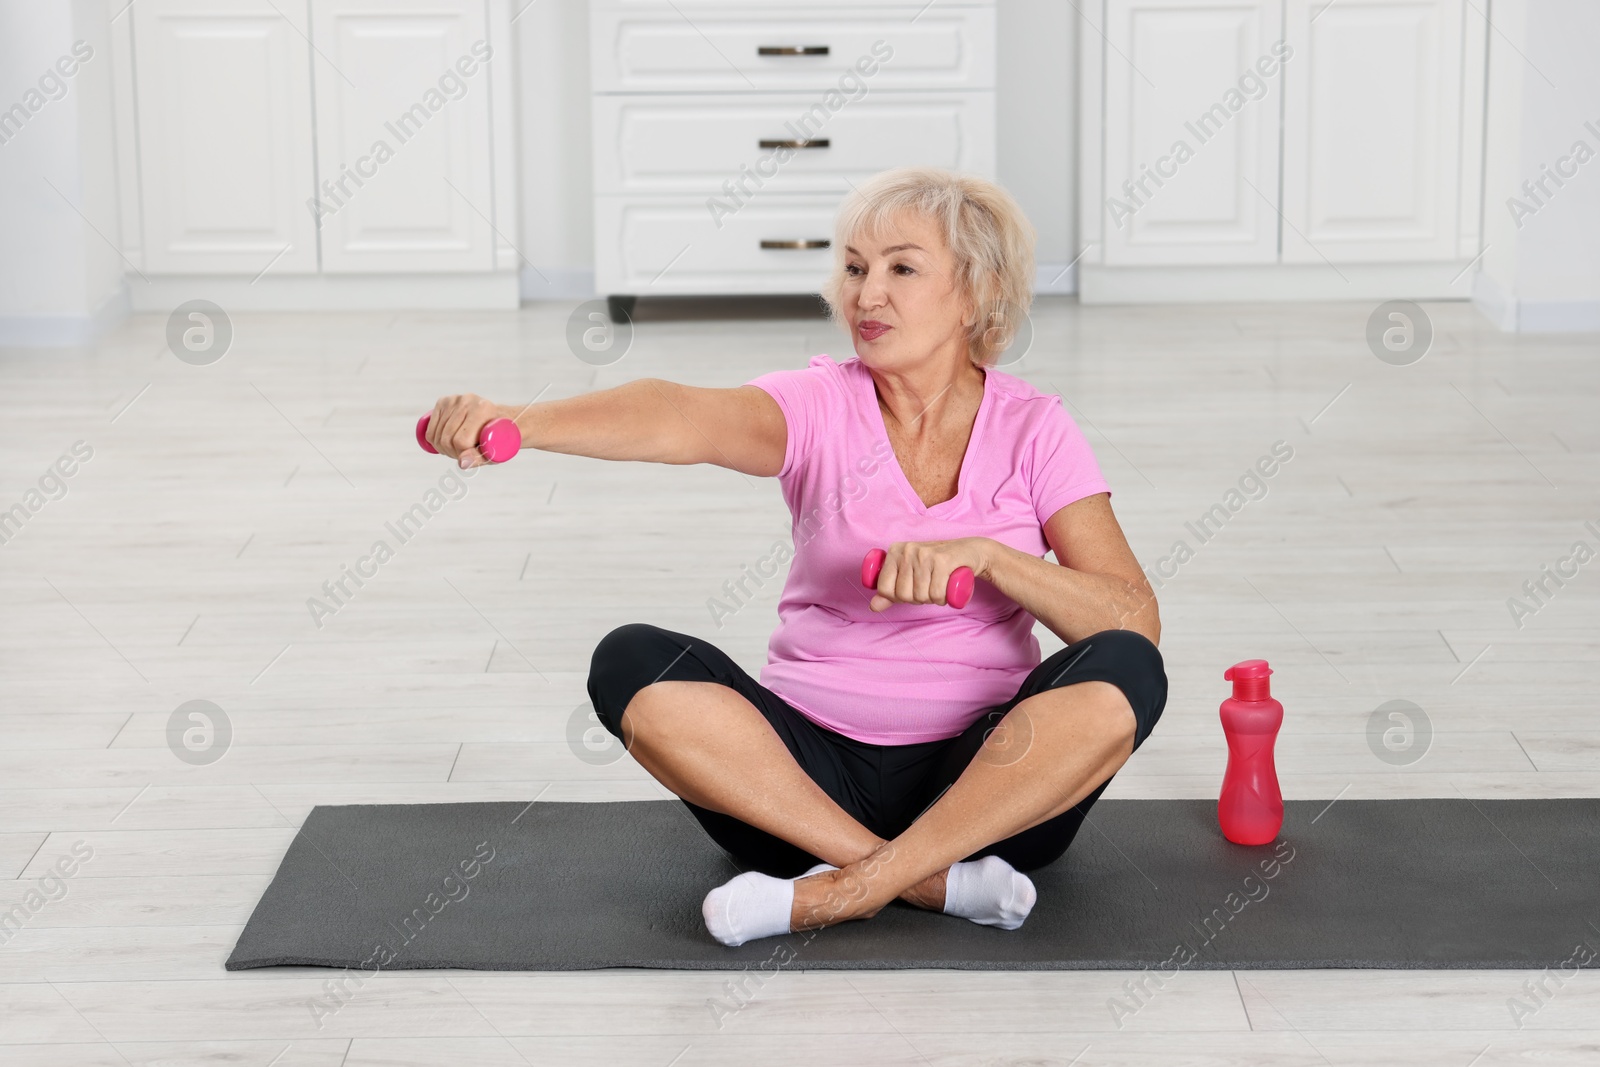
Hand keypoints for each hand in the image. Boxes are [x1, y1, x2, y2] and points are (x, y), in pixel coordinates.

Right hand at [425, 393, 513, 467]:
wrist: (502, 418)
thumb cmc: (498, 438)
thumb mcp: (493, 452)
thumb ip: (478, 458)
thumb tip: (462, 462)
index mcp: (482, 410)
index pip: (461, 441)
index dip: (463, 454)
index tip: (471, 455)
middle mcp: (467, 401)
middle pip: (446, 439)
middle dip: (452, 452)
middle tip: (463, 453)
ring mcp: (454, 400)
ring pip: (436, 436)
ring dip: (444, 448)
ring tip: (458, 447)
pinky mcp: (443, 402)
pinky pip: (430, 430)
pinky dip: (435, 441)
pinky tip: (448, 440)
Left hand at [867, 538, 993, 610]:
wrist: (969, 551)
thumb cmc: (937, 565)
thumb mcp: (911, 575)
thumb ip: (889, 591)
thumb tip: (872, 607)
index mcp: (895, 551)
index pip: (884, 588)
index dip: (898, 597)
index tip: (911, 590)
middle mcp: (907, 550)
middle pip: (903, 595)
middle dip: (917, 599)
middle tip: (929, 588)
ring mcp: (925, 554)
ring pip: (920, 596)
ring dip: (932, 600)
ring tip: (939, 587)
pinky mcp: (943, 560)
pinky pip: (936, 594)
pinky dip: (942, 599)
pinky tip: (947, 589)